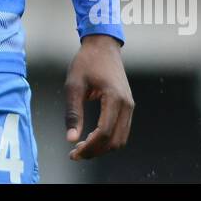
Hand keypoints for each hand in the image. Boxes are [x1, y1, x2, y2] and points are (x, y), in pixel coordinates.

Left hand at [64, 34, 133, 160]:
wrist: (103, 46)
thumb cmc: (86, 62)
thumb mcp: (74, 85)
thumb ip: (73, 112)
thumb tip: (70, 139)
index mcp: (114, 98)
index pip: (104, 132)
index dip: (89, 147)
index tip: (73, 152)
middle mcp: (126, 104)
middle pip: (115, 141)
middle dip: (95, 151)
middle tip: (75, 153)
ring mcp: (130, 106)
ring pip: (120, 139)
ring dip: (102, 148)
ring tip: (81, 147)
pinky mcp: (128, 106)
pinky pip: (121, 131)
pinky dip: (108, 140)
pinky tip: (91, 138)